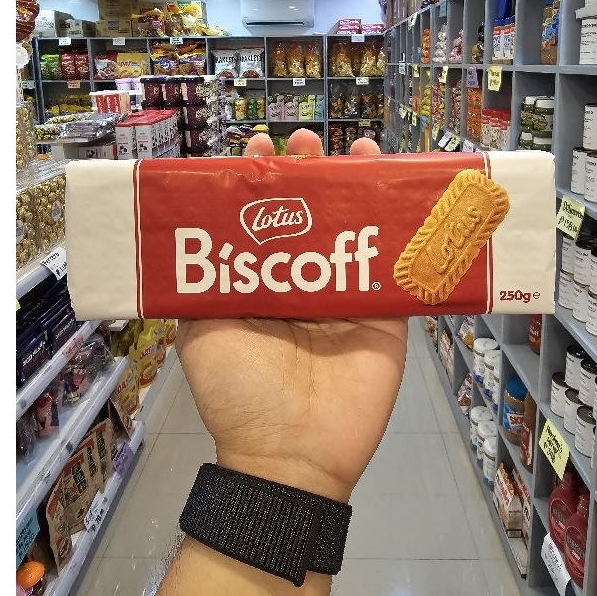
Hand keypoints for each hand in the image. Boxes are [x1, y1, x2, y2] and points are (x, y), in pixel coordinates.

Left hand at [175, 129, 408, 502]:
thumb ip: (200, 286)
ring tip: (358, 150)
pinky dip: (404, 230)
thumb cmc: (240, 391)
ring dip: (359, 188)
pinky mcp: (386, 315)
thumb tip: (192, 236)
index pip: (261, 221)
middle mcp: (304, 283)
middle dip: (311, 173)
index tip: (260, 148)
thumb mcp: (200, 332)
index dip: (261, 183)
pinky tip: (401, 193)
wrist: (292, 454)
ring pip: (356, 232)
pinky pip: (399, 267)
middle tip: (308, 141)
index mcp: (260, 284)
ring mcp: (348, 297)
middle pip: (312, 216)